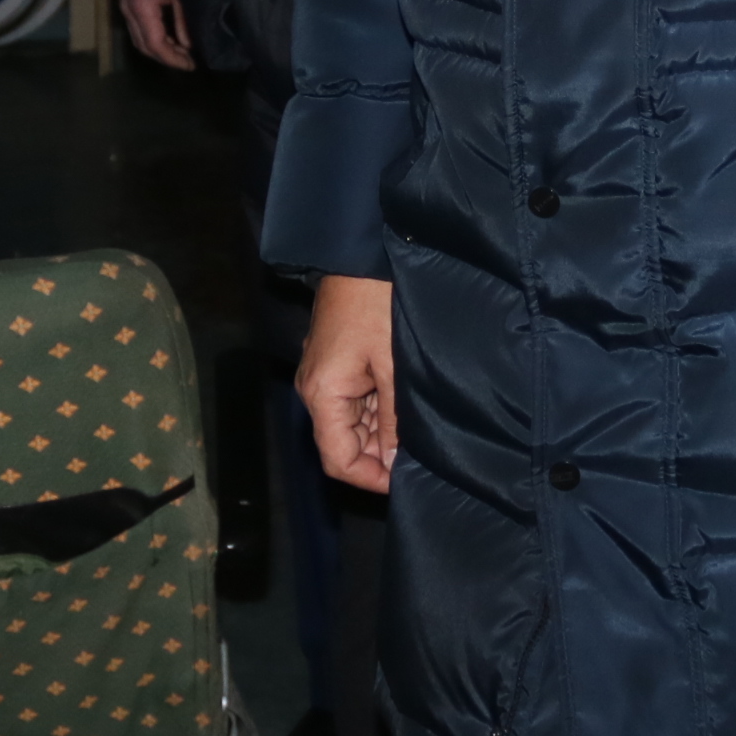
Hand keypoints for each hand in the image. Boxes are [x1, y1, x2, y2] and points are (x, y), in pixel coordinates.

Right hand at [117, 0, 194, 69]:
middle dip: (165, 57)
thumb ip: (183, 19)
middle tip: (187, 61)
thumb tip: (189, 45)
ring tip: (181, 52)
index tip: (189, 65)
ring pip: (139, 40)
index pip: (154, 43)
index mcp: (141, 8)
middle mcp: (129, 11)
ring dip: (159, 49)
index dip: (171, 58)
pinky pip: (139, 29)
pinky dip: (154, 38)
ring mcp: (126, 7)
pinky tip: (171, 38)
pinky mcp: (128, 3)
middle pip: (144, 46)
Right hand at [297, 275, 397, 490]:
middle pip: (343, 443)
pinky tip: (402, 403)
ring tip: (417, 428)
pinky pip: (352, 400)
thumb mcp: (393, 365)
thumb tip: (396, 461)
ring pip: (350, 423)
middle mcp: (314, 389)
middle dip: (380, 454)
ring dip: (381, 431)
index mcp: (322, 394)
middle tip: (421, 453)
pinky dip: (376, 409)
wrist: (359, 255)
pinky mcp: (333, 362)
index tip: (405, 481)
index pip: (338, 459)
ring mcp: (322, 375)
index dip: (370, 478)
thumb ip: (394, 418)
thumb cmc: (376, 303)